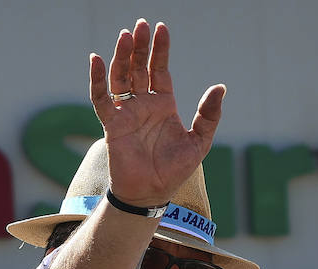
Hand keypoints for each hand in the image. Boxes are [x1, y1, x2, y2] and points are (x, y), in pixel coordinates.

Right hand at [88, 20, 224, 207]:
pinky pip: (101, 99)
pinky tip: (97, 60)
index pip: (160, 69)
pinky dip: (97, 80)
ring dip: (121, 56)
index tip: (161, 28)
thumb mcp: (199, 142)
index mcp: (163, 104)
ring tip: (125, 35)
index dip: (160, 49)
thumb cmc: (174, 170)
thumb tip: (220, 87)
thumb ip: (209, 115)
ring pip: (121, 77)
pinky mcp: (112, 124)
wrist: (152, 193)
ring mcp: (126, 112)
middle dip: (139, 46)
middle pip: (138, 67)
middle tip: (140, 25)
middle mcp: (143, 104)